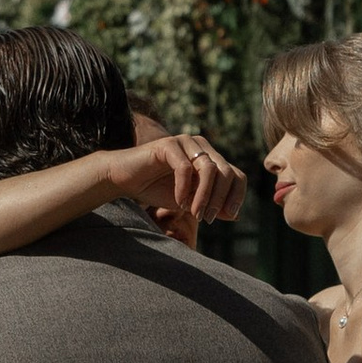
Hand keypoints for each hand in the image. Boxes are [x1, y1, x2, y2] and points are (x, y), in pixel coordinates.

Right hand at [110, 133, 244, 248]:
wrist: (125, 179)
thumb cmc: (156, 189)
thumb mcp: (189, 202)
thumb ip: (211, 206)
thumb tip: (235, 215)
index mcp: (210, 158)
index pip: (237, 175)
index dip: (237, 195)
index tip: (229, 215)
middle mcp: (202, 146)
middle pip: (226, 172)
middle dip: (219, 199)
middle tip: (206, 219)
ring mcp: (186, 142)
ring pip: (209, 169)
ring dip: (204, 196)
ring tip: (194, 214)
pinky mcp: (169, 144)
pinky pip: (185, 168)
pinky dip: (184, 189)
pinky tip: (178, 203)